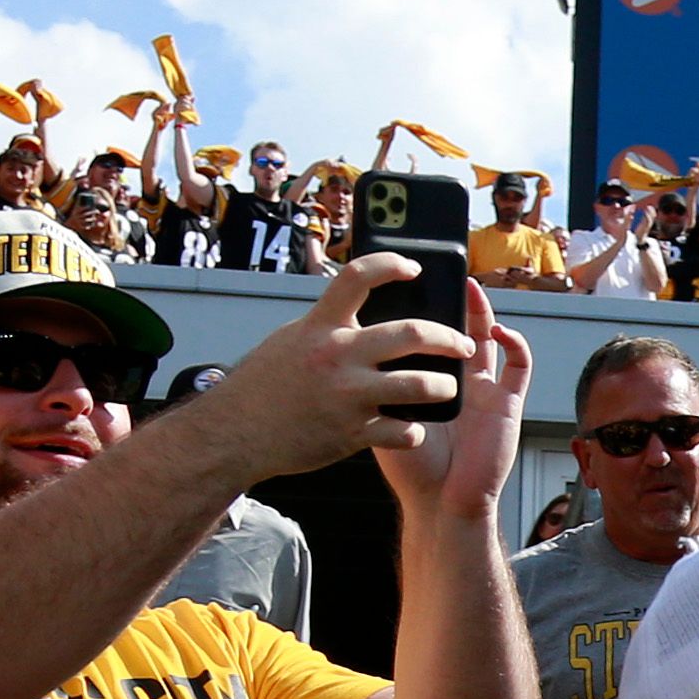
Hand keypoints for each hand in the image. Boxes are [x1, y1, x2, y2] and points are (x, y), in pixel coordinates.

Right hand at [194, 257, 489, 480]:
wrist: (234, 434)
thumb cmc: (264, 385)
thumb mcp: (292, 340)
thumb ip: (328, 325)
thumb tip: (361, 307)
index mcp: (320, 326)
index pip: (358, 277)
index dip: (391, 264)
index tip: (414, 268)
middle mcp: (337, 355)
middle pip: (412, 333)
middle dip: (449, 338)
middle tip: (464, 345)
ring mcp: (347, 395)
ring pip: (420, 385)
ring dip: (444, 387)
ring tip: (448, 388)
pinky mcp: (352, 432)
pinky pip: (402, 431)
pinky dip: (412, 431)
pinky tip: (411, 429)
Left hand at [367, 275, 528, 517]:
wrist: (439, 501)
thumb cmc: (410, 468)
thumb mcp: (381, 413)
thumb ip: (376, 379)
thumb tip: (356, 338)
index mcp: (427, 382)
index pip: (426, 337)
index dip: (422, 311)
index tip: (406, 285)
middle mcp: (458, 381)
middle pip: (456, 329)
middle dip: (453, 300)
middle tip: (441, 274)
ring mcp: (485, 390)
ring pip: (488, 338)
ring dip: (481, 312)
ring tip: (469, 289)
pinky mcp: (509, 402)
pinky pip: (520, 365)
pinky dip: (514, 342)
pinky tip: (498, 331)